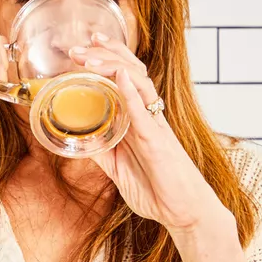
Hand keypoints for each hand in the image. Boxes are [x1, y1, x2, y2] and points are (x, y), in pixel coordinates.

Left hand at [70, 36, 230, 234]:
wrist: (185, 213)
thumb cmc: (158, 191)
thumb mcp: (118, 170)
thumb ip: (103, 152)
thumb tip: (79, 142)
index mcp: (140, 119)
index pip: (124, 78)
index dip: (106, 58)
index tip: (84, 47)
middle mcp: (150, 116)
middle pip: (131, 71)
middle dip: (104, 54)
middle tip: (77, 48)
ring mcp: (155, 126)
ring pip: (138, 84)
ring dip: (113, 67)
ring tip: (90, 58)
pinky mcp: (158, 142)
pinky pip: (145, 113)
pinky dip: (132, 93)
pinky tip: (121, 77)